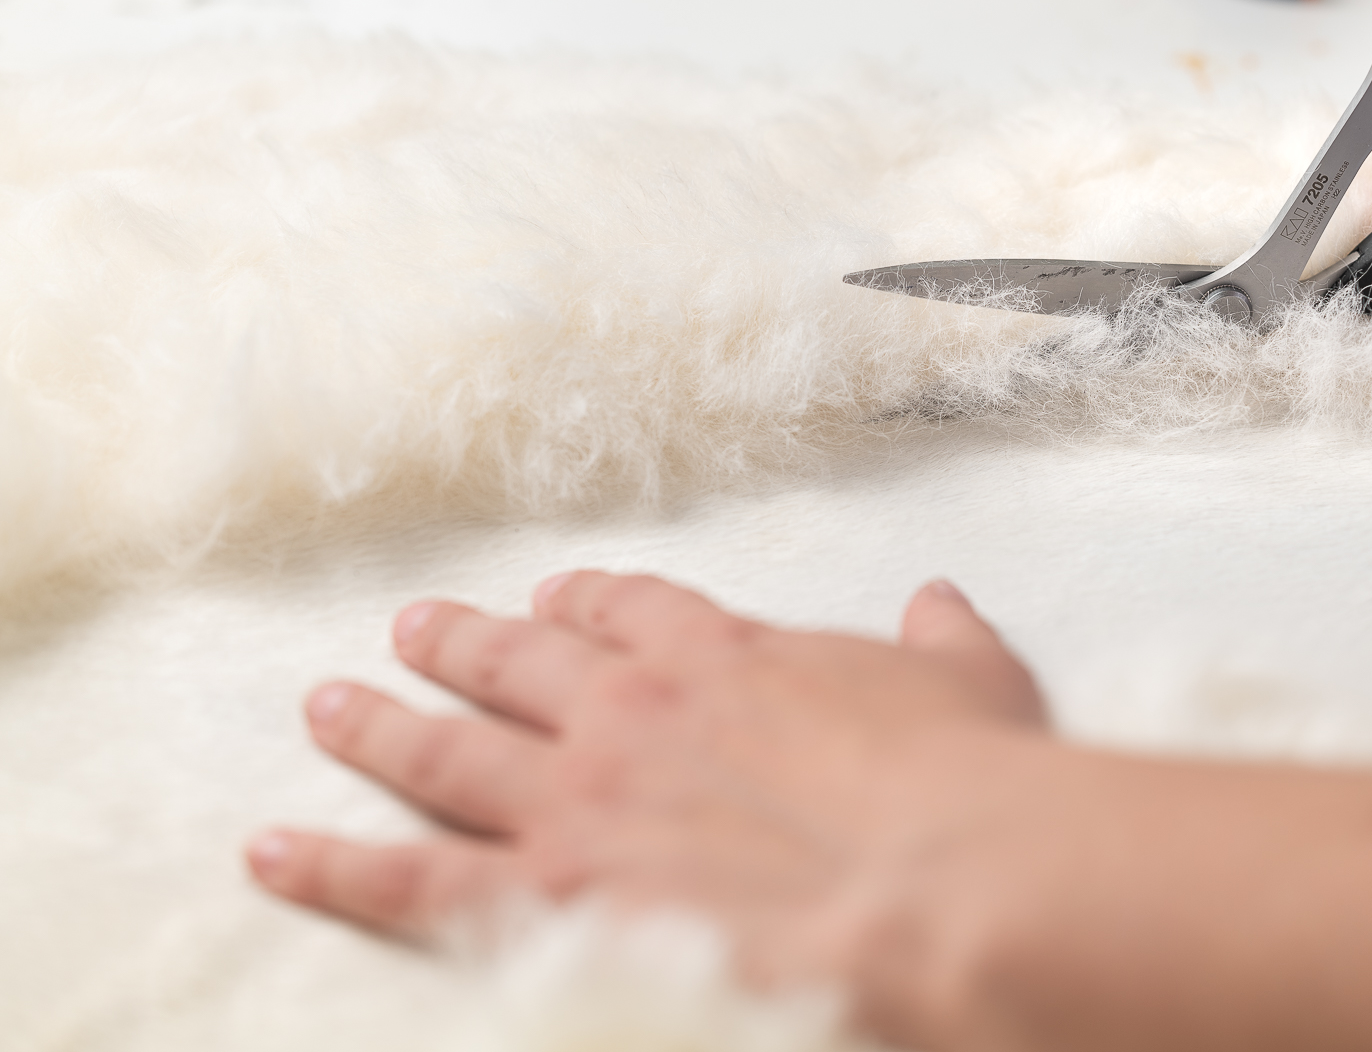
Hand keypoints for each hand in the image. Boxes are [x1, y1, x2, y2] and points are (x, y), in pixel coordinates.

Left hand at [247, 573, 1046, 1022]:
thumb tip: (939, 604)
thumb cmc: (962, 788)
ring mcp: (576, 796)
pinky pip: (410, 874)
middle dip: (464, 644)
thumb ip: (944, 640)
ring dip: (383, 726)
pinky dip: (335, 861)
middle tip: (414, 629)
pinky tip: (275, 850)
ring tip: (331, 707)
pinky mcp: (543, 890)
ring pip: (449, 748)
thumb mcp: (975, 685)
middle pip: (521, 661)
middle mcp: (633, 709)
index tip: (559, 602)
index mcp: (726, 656)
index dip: (590, 605)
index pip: (633, 611)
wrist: (933, 881)